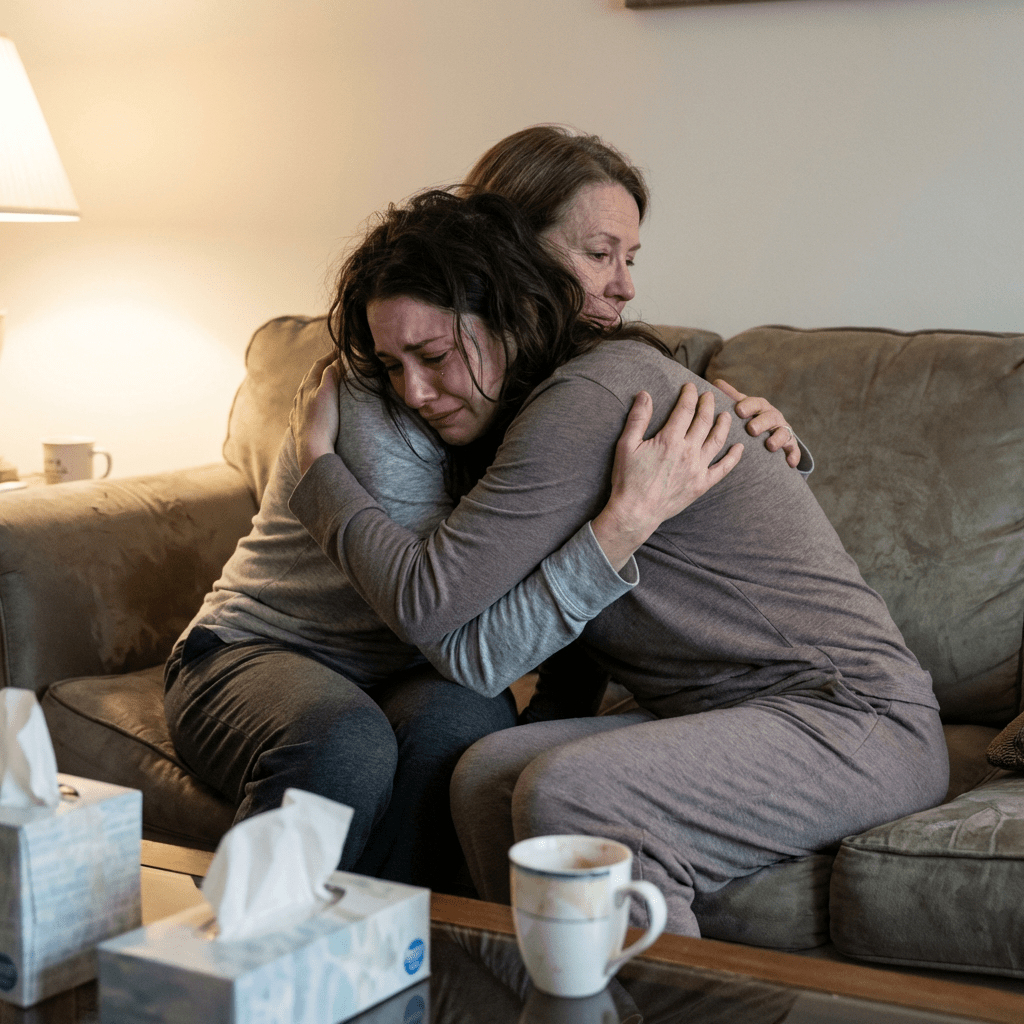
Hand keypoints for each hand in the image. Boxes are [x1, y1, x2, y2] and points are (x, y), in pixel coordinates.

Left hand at [291, 354, 341, 474]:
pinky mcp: (298, 424)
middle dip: (322, 368)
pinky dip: (309, 400)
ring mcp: (297, 411)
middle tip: (333, 361)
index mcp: (308, 386)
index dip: (330, 356)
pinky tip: (309, 404)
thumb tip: (334, 361)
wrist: (311, 449)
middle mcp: (300, 396)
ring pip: (305, 392)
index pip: (319, 365)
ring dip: (315, 384)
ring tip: (322, 381)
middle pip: (310, 377)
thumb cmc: (322, 421)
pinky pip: (302, 407)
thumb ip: (330, 375)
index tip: (340, 349)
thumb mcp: (329, 393)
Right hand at [592, 383, 742, 569]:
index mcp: (669, 440)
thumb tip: (645, 394)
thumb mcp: (626, 445)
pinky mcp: (701, 485)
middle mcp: (688, 452)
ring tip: (726, 415)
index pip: (685, 410)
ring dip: (723, 425)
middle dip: (708, 405)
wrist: (636, 512)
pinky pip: (723, 469)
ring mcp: (697, 469)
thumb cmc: (627, 479)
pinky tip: (739, 448)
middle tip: (709, 395)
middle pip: (704, 421)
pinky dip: (733, 457)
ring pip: (717, 441)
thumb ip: (638, 418)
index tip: (690, 387)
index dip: (689, 395)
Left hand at [713, 379, 800, 467]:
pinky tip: (790, 463)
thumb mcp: (740, 406)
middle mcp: (773, 416)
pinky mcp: (790, 445)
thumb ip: (730, 397)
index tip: (739, 411)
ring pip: (783, 432)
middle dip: (761, 422)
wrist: (766, 432)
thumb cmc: (749, 417)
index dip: (748, 406)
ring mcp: (782, 430)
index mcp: (759, 407)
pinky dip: (794, 455)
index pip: (755, 403)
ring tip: (770, 446)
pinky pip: (794, 450)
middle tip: (751, 429)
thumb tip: (715, 382)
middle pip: (770, 417)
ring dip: (777, 439)